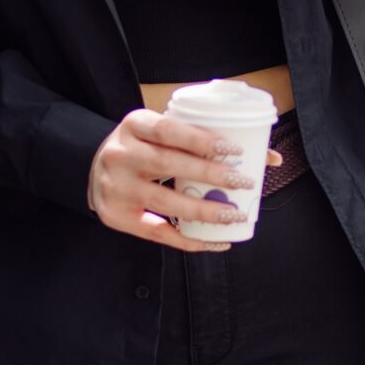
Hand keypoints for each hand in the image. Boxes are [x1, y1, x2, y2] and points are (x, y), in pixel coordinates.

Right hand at [87, 108, 283, 251]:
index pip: (169, 129)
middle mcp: (120, 153)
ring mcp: (115, 187)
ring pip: (165, 201)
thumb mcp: (162, 131)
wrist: (93, 168)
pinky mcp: (117, 216)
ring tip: (234, 214)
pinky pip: (157, 232)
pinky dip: (188, 238)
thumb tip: (270, 158)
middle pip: (168, 164)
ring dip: (204, 210)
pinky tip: (213, 240)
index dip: (202, 140)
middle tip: (243, 181)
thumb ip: (206, 138)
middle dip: (209, 174)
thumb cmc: (144, 146)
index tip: (234, 149)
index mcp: (134, 124)